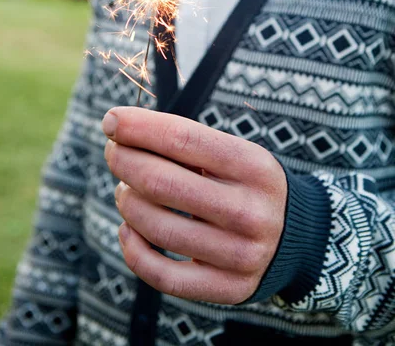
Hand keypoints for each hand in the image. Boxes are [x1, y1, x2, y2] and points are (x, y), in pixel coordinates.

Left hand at [103, 107, 286, 304]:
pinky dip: (132, 249)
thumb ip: (185, 142)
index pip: (182, 139)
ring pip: (155, 227)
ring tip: (127, 189)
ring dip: (126, 201)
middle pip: (161, 183)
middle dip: (123, 161)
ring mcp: (240, 254)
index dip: (138, 127)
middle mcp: (250, 211)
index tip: (111, 120)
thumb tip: (119, 128)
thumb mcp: (235, 153)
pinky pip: (162, 275)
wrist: (296, 233)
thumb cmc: (247, 183)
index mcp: (253, 166)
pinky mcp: (228, 288)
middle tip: (114, 152)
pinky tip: (128, 229)